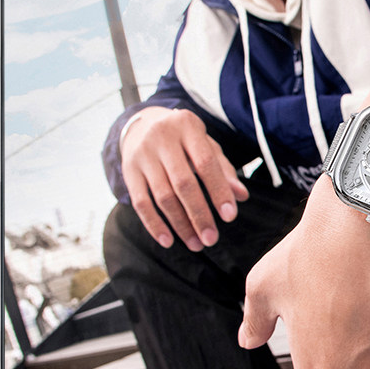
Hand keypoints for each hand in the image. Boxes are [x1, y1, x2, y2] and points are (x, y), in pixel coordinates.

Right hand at [121, 107, 248, 250]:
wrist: (142, 125)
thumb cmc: (184, 141)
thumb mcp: (205, 146)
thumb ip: (223, 170)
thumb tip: (241, 196)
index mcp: (187, 126)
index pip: (206, 163)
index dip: (218, 191)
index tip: (230, 217)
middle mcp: (162, 137)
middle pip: (183, 183)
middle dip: (199, 215)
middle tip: (211, 239)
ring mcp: (142, 154)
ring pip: (163, 196)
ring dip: (180, 224)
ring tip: (196, 243)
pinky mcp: (128, 170)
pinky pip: (140, 202)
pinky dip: (154, 224)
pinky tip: (168, 241)